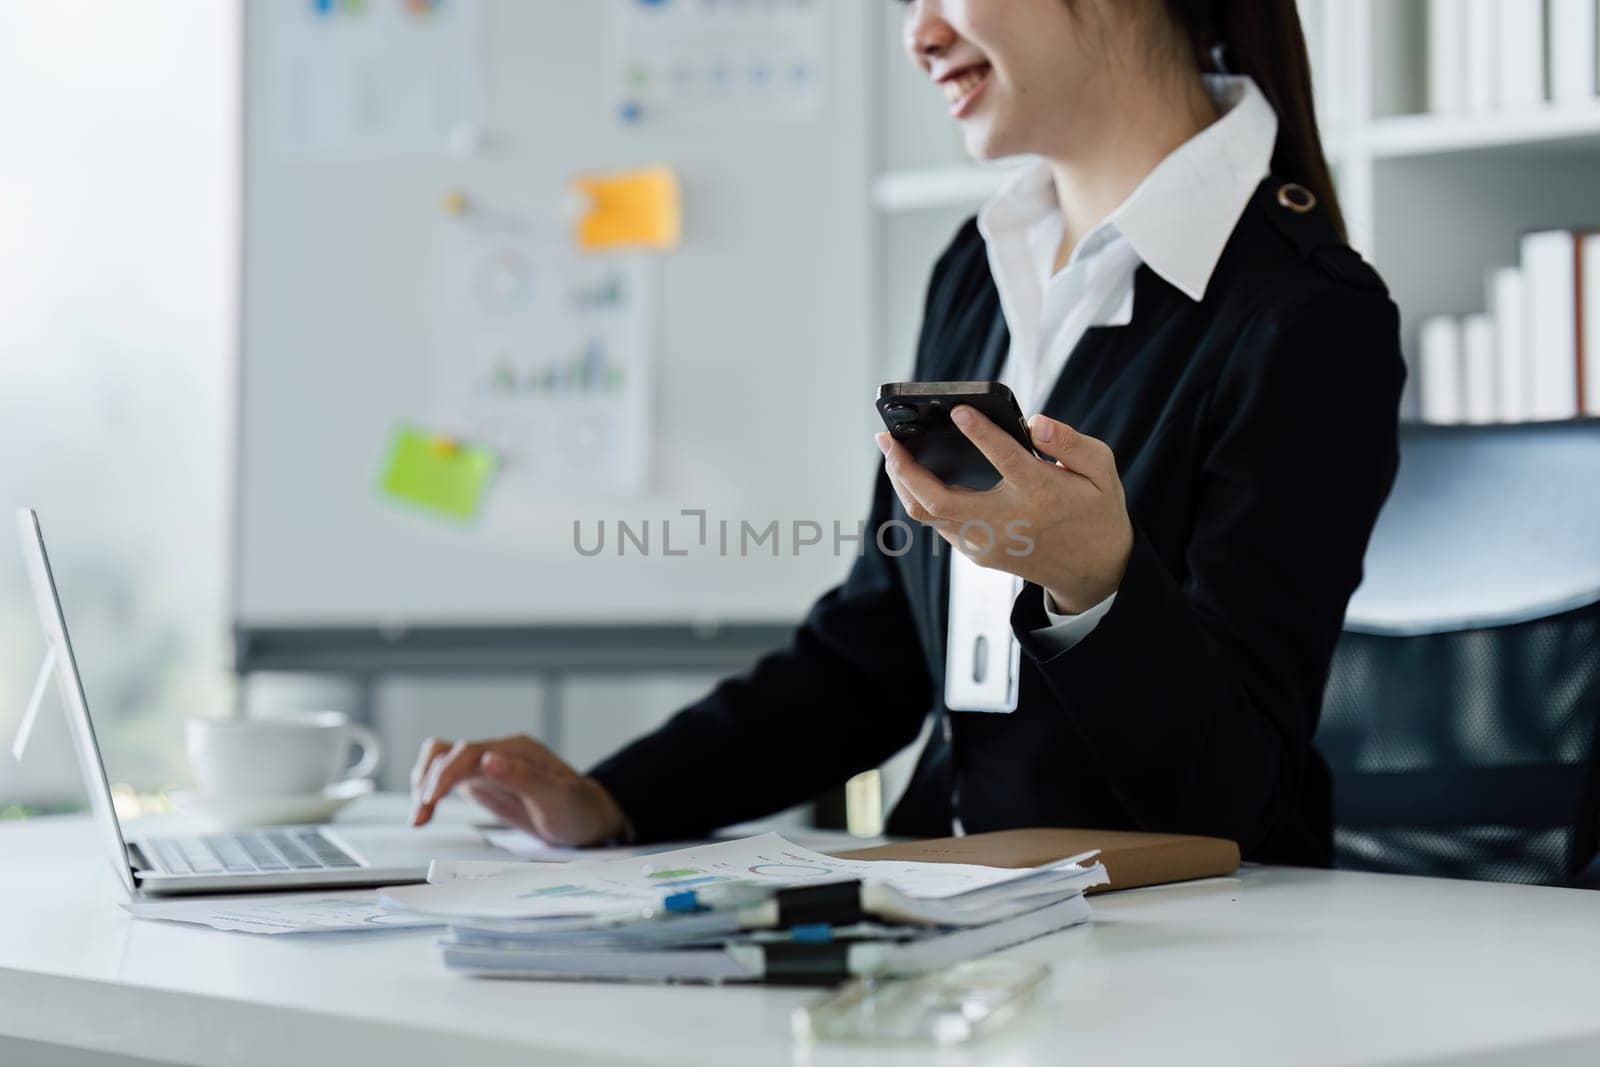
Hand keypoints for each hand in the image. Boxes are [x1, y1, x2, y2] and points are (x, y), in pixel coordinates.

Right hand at [409, 733, 626, 845]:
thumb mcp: (557, 798)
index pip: (469, 751)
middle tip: (420, 817)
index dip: (446, 772)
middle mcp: (499, 753)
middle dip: (428, 781)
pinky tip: (426, 809)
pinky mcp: (484, 782)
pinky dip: (431, 788)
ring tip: (419, 816)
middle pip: (448, 754)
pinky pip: (449, 776)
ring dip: (424, 781)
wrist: (590, 818)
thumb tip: (488, 758)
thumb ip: (523, 777)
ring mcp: (489, 766)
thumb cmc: (579, 809)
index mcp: (516, 751)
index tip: (431, 797)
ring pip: (442, 760)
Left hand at [876, 407, 1132, 613]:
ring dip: (904, 483)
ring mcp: (987, 542)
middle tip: (886, 438)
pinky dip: (921, 498)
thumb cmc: (1095, 512)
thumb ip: (1071, 442)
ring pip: (928, 515)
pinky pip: (939, 524)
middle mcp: (1007, 521)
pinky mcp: (978, 553)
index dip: (980, 434)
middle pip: (938, 499)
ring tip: (891, 453)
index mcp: (1040, 494)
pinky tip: (914, 476)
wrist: (1092, 572)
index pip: (1005, 460)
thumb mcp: (1101, 471)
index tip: (959, 411)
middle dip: (905, 468)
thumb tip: (1036, 422)